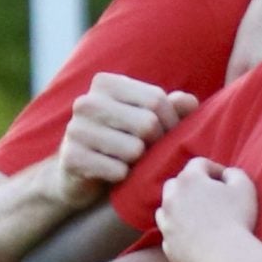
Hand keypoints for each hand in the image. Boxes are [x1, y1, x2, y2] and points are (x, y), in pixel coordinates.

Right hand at [52, 74, 195, 204]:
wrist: (78, 173)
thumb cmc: (121, 141)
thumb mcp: (145, 119)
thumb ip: (169, 108)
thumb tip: (189, 102)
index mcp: (105, 84)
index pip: (156, 99)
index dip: (172, 123)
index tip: (168, 136)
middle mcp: (86, 102)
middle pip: (148, 124)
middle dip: (157, 144)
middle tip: (150, 153)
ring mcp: (76, 129)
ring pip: (134, 149)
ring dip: (140, 163)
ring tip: (130, 161)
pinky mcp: (72, 157)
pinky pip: (118, 171)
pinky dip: (124, 177)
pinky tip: (115, 174)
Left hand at [156, 159, 260, 261]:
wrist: (227, 257)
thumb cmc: (238, 219)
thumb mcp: (245, 187)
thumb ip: (235, 173)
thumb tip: (227, 174)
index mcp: (189, 179)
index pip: (199, 164)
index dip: (214, 169)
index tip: (226, 181)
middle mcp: (171, 197)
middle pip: (176, 184)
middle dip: (191, 188)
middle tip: (209, 199)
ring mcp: (167, 221)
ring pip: (167, 209)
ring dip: (180, 210)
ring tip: (198, 219)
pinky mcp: (169, 245)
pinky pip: (171, 235)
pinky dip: (179, 234)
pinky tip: (195, 239)